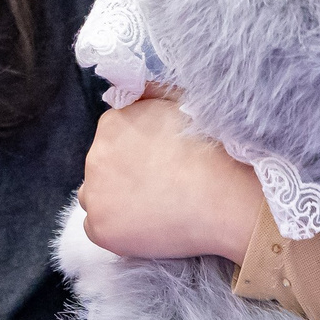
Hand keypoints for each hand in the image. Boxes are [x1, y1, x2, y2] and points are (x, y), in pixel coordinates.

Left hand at [76, 92, 263, 261]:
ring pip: (94, 197)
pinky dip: (115, 230)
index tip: (157, 164)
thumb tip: (135, 89)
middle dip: (122, 175)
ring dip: (113, 201)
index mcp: (113, 123)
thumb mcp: (181, 105)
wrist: (224, 199)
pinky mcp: (99, 228)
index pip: (111, 137)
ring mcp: (95, 193)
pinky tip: (145, 228)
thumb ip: (151, 94)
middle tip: (157, 187)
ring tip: (151, 209)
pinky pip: (97, 228)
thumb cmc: (212, 151)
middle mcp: (95, 155)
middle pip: (101, 166)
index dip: (135, 152)